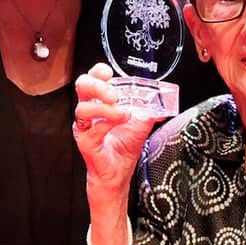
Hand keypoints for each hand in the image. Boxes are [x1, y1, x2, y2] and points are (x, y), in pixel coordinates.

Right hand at [72, 66, 156, 200]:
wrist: (119, 172)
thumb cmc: (124, 148)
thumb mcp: (141, 123)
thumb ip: (150, 109)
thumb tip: (163, 102)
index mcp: (99, 102)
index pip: (91, 78)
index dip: (98, 72)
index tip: (109, 73)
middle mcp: (88, 112)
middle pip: (82, 87)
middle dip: (98, 86)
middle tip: (114, 94)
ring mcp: (84, 127)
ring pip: (83, 109)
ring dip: (104, 108)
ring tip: (123, 113)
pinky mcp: (86, 142)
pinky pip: (92, 129)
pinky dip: (107, 123)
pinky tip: (120, 122)